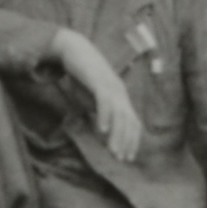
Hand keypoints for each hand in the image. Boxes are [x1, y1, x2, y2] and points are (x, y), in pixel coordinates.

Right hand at [50, 29, 144, 162]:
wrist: (73, 48)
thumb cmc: (82, 75)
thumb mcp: (91, 97)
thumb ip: (98, 112)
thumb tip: (100, 130)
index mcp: (121, 96)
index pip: (133, 122)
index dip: (132, 141)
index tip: (127, 157)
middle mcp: (120, 92)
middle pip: (130, 121)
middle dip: (126, 142)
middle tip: (120, 158)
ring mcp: (111, 85)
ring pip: (120, 114)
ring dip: (117, 134)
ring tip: (112, 151)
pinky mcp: (99, 80)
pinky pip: (105, 101)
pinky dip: (105, 116)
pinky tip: (101, 130)